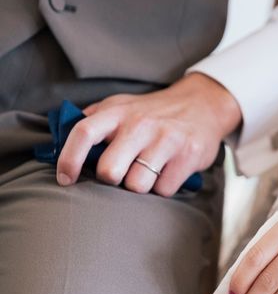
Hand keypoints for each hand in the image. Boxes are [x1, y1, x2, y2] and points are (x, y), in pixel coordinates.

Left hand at [55, 73, 241, 195]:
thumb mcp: (123, 105)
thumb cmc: (156, 111)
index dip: (68, 159)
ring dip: (141, 185)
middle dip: (114, 179)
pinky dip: (164, 187)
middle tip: (123, 172)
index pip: (83, 132)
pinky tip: (168, 171)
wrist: (204, 103)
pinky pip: (164, 190)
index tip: (66, 179)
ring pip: (137, 185)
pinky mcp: (188, 155)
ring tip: (149, 170)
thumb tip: (58, 142)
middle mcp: (142, 124)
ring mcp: (166, 139)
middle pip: (110, 171)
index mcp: (119, 111)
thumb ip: (93, 120)